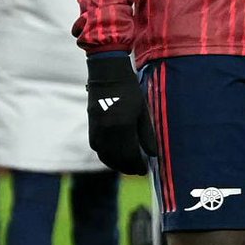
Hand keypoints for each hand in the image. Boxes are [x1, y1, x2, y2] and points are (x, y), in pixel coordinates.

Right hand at [86, 55, 157, 174]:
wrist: (107, 74)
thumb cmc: (129, 89)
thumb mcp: (142, 110)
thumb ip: (147, 134)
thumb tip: (153, 154)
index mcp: (123, 125)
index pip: (130, 154)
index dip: (137, 165)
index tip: (145, 170)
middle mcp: (108, 130)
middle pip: (117, 158)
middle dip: (128, 167)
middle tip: (138, 171)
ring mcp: (97, 128)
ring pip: (105, 155)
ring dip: (116, 164)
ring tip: (127, 167)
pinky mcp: (91, 125)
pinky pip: (97, 147)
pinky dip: (105, 155)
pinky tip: (114, 156)